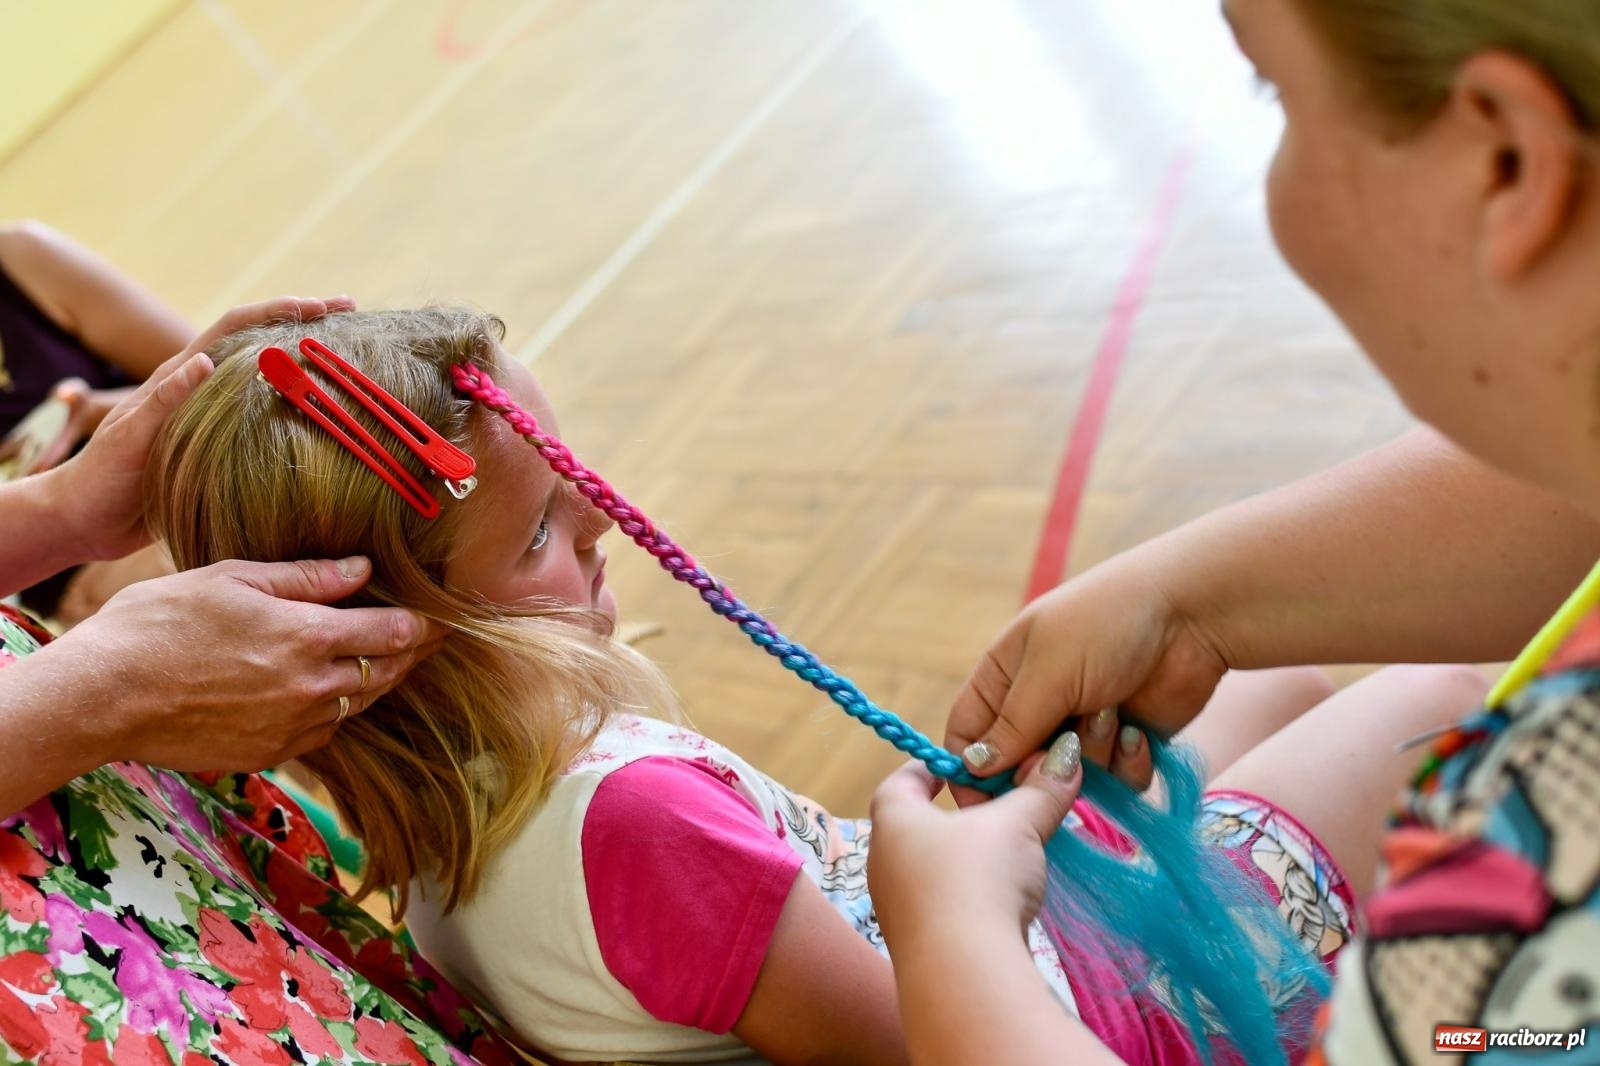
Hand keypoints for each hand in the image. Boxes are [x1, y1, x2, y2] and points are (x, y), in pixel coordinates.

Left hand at [44, 295, 354, 560]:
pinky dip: (299, 410)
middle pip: (263, 342)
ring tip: (351, 361)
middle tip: (352, 315)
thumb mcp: (130, 436)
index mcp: (182, 376)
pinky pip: (268, 419)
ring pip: (270, 378)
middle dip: (307, 325)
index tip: (322, 308)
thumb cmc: (103, 476)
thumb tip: (205, 361)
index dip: (279, 311)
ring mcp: (216, 418)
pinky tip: (327, 421)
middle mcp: (205, 390)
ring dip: (308, 364)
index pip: (237, 327)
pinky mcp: (222, 448)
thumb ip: (165, 399)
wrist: (86, 520)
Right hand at [55, 555, 442, 770]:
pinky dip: (336, 710)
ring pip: (359, 704)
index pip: (393, 632)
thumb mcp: (233, 578)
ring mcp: (291, 728)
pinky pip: (322, 732)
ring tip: (389, 660)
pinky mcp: (268, 754)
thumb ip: (306, 577)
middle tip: (431, 637)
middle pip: (386, 672)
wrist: (102, 696)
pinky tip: (329, 692)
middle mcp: (310, 688)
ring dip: (377, 681)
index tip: (443, 615)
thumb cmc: (158, 623)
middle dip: (412, 653)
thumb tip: (361, 569)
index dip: (425, 623)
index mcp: (308, 638)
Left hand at [869, 735, 1083, 949]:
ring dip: (966, 859)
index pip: (903, 779)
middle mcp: (884, 861)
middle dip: (960, 814)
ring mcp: (896, 907)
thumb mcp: (1017, 824)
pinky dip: (969, 896)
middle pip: (919, 824)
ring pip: (932, 868)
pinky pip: (942, 905)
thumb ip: (1040, 789)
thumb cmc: (977, 879)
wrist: (966, 975)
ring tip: (1010, 854)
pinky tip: (1003, 902)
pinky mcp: (918, 944)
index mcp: (893, 820)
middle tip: (999, 807)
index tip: (964, 765)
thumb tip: (1066, 756)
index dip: (934, 766)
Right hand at [946, 553, 1227, 798]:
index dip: (970, 772)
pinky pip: (1114, 784)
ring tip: (1112, 713)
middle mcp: (1039, 705)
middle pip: (1017, 768)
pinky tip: (1138, 733)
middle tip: (1063, 755)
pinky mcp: (1127, 747)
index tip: (984, 805)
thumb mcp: (1048, 671)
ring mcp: (1083, 728)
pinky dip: (1126, 766)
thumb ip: (1010, 726)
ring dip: (1091, 756)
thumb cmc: (1106, 625)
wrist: (1193, 614)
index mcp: (1004, 676)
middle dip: (1040, 770)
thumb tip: (972, 768)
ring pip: (1067, 780)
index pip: (967, 736)